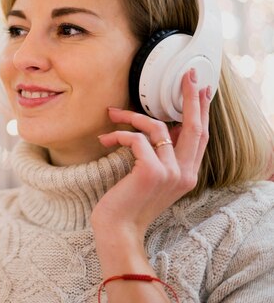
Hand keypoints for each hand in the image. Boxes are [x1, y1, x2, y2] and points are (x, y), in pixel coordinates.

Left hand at [92, 68, 211, 238]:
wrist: (116, 230)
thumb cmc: (127, 203)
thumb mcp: (150, 177)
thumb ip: (161, 155)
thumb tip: (163, 128)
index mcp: (187, 174)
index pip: (201, 137)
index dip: (201, 111)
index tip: (202, 89)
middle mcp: (185, 173)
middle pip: (194, 127)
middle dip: (190, 98)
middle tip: (187, 75)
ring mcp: (170, 173)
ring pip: (157, 127)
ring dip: (131, 116)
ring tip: (111, 116)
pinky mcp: (151, 172)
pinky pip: (136, 139)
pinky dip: (118, 134)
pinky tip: (104, 140)